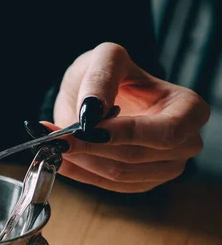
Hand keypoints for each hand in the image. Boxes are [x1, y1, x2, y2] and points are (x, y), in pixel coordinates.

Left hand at [30, 42, 209, 192]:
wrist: (96, 95)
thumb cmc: (110, 73)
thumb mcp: (106, 59)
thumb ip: (101, 78)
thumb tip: (92, 112)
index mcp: (189, 110)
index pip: (164, 133)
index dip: (124, 134)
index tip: (86, 127)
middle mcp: (184, 144)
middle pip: (135, 157)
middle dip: (91, 147)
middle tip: (57, 136)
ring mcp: (163, 168)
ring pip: (117, 175)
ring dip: (80, 159)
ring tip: (53, 141)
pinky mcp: (138, 183)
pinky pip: (104, 185)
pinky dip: (76, 171)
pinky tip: (58, 156)